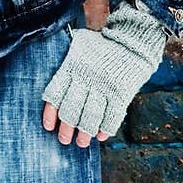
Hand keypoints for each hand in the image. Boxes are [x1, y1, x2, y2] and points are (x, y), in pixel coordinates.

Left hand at [41, 3, 169, 147]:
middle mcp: (86, 78)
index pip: (56, 93)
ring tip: (81, 142)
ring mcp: (104, 86)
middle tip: (64, 140)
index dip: (51, 113)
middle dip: (66, 129)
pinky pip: (112, 116)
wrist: (133, 40)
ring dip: (84, 133)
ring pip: (90, 116)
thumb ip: (67, 61)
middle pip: (71, 109)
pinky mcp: (121, 93)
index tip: (49, 127)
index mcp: (72, 66)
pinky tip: (100, 135)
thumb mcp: (80, 45)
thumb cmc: (102, 45)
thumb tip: (54, 73)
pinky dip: (105, 129)